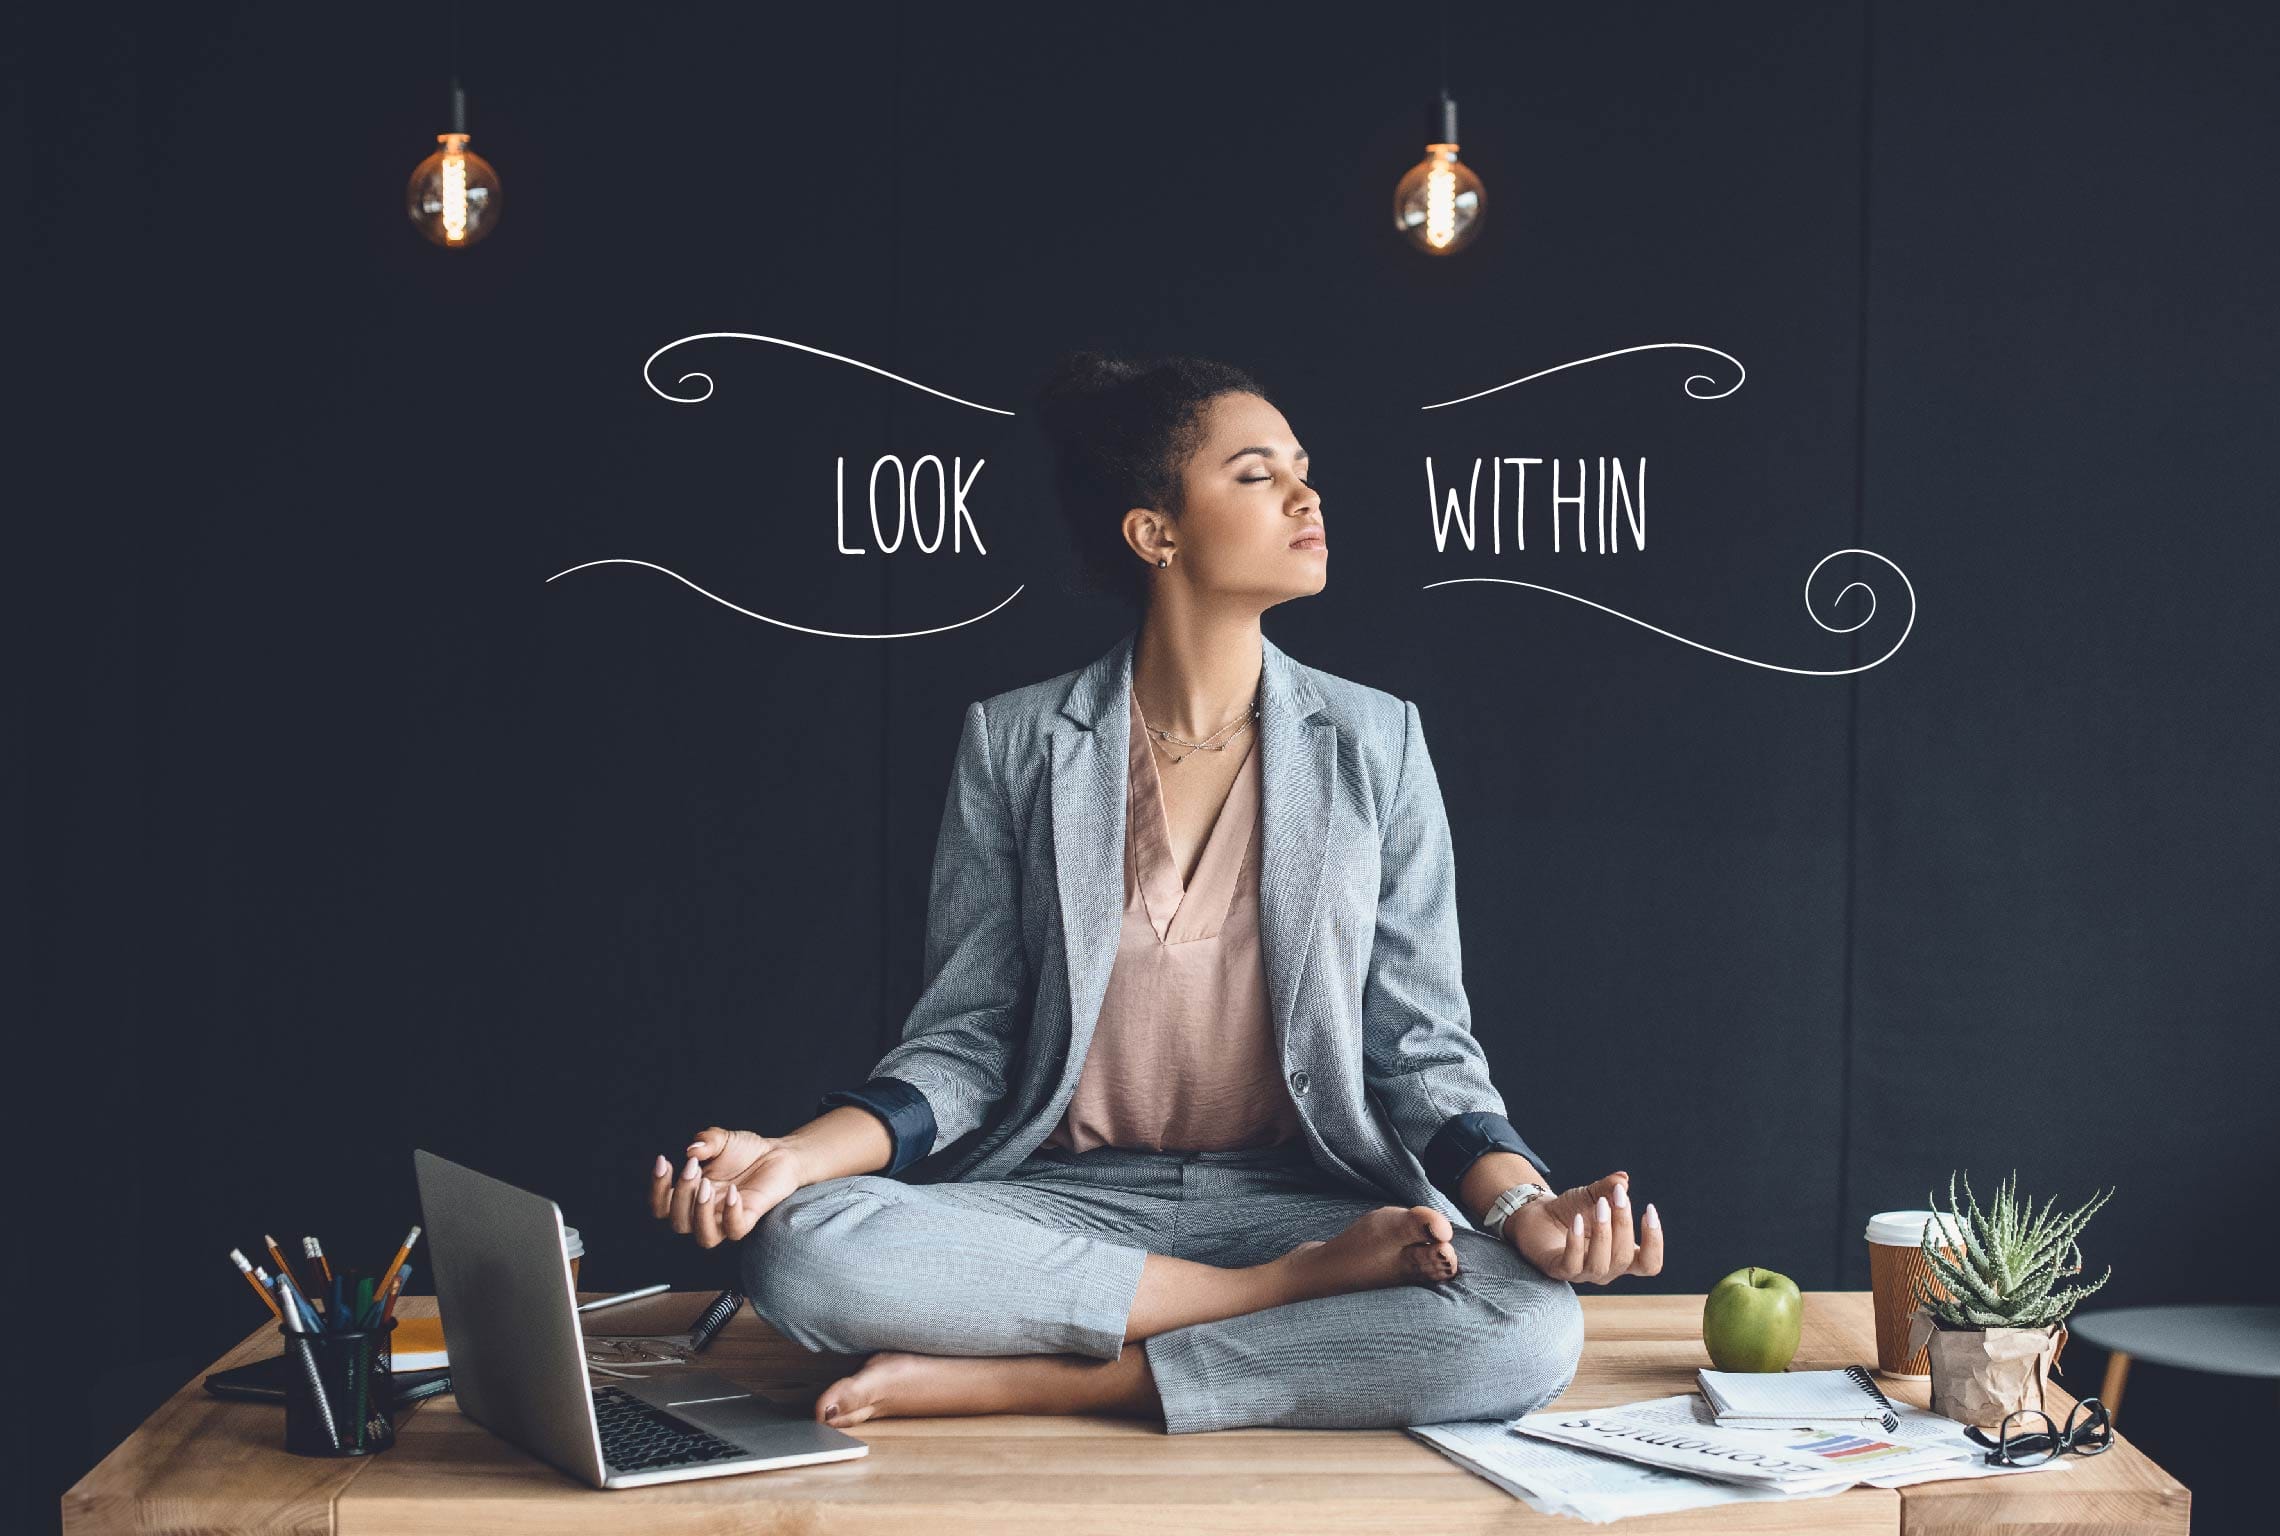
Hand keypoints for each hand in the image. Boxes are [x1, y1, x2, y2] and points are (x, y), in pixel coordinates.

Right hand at [646, 1126, 806, 1249]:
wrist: (779, 1152)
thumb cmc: (746, 1150)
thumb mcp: (721, 1139)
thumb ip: (705, 1141)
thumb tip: (692, 1149)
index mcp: (691, 1196)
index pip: (662, 1207)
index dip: (657, 1189)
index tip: (664, 1161)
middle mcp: (706, 1212)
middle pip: (679, 1223)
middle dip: (680, 1194)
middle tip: (693, 1166)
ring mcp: (727, 1218)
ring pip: (705, 1238)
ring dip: (700, 1212)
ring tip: (707, 1184)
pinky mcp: (749, 1219)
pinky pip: (735, 1230)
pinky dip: (731, 1214)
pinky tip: (733, 1191)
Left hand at [1504, 1171, 1663, 1284]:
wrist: (1537, 1216)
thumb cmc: (1571, 1210)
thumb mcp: (1592, 1196)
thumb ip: (1608, 1189)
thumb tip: (1623, 1180)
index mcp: (1621, 1256)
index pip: (1649, 1264)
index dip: (1654, 1241)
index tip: (1649, 1209)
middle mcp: (1606, 1270)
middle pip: (1624, 1258)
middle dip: (1624, 1224)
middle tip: (1618, 1196)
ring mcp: (1582, 1273)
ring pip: (1601, 1264)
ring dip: (1604, 1232)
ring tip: (1600, 1204)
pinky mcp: (1559, 1270)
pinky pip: (1572, 1263)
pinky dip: (1576, 1242)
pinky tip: (1575, 1219)